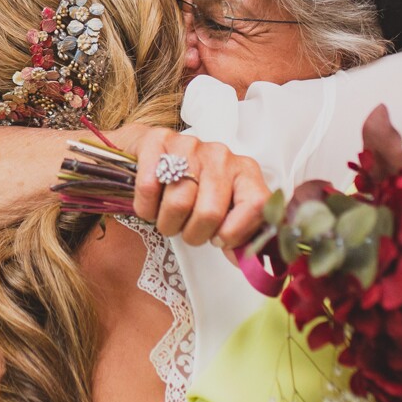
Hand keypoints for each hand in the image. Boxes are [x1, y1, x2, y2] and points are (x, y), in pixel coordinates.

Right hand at [126, 129, 267, 248]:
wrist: (153, 152)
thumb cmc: (192, 186)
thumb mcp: (221, 208)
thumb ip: (236, 232)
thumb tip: (244, 260)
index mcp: (244, 172)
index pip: (255, 205)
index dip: (234, 233)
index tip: (218, 239)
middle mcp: (220, 155)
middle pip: (210, 213)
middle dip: (193, 234)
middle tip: (186, 230)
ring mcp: (189, 146)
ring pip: (178, 204)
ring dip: (167, 223)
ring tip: (168, 218)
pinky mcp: (157, 141)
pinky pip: (149, 187)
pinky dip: (145, 207)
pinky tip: (150, 203)